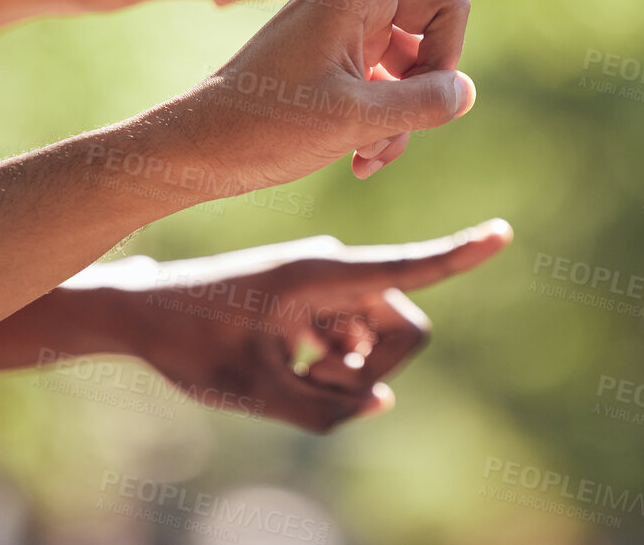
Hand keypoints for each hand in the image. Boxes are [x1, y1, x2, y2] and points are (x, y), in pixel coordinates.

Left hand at [86, 221, 511, 432]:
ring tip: (293, 376)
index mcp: (322, 275)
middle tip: (317, 384)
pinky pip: (357, 341)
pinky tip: (286, 366)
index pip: (406, 265)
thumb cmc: (189, 343)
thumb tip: (379, 404)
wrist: (141, 312)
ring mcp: (329, 287)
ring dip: (349, 372)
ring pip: (381, 340)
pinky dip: (333, 365)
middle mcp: (336, 273)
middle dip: (377, 370)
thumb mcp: (250, 391)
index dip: (458, 255)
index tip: (502, 233)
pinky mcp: (319, 302)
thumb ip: (321, 410)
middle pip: (406, 327)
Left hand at [161, 0, 539, 189]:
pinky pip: (399, 79)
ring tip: (373, 150)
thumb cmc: (262, 126)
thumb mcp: (354, 119)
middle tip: (405, 119)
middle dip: (439, 71)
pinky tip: (365, 158)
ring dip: (413, 108)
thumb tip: (463, 92)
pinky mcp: (343, 59)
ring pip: (424, 56)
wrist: (196, 152)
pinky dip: (393, 119)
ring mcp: (350, 28)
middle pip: (444, 14)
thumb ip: (425, 102)